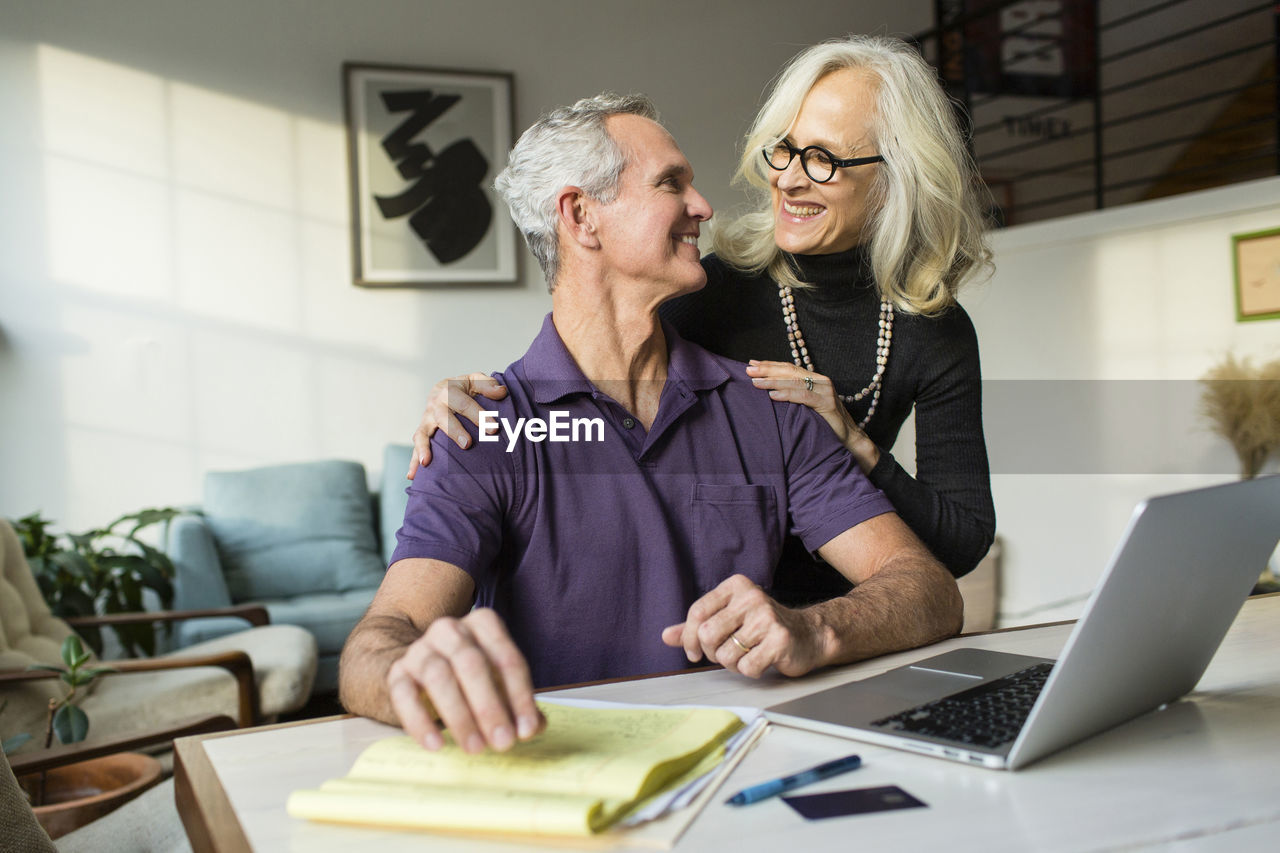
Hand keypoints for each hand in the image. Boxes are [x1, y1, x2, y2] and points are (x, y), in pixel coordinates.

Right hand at [386, 608, 544, 752]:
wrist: (417, 669)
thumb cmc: (467, 676)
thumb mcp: (497, 682)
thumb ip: (518, 702)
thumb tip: (534, 726)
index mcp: (483, 624)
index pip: (507, 659)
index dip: (520, 697)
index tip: (527, 730)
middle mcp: (450, 630)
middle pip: (472, 664)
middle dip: (490, 706)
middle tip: (502, 742)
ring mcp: (420, 649)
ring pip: (438, 677)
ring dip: (460, 716)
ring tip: (475, 747)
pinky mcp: (397, 672)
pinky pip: (404, 695)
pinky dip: (420, 722)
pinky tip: (436, 744)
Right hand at [408, 373, 507, 478]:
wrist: (443, 390)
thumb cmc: (464, 389)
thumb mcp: (475, 381)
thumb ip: (488, 385)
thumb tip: (501, 391)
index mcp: (449, 390)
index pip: (465, 403)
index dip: (479, 415)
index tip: (493, 429)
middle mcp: (435, 405)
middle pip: (443, 418)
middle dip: (454, 431)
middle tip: (467, 444)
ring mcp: (426, 420)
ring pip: (422, 433)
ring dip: (423, 448)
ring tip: (426, 462)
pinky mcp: (422, 432)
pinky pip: (416, 447)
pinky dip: (413, 462)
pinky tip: (412, 475)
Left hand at [660, 575, 825, 677]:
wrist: (807, 635)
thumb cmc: (761, 628)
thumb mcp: (728, 619)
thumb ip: (696, 626)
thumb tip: (666, 636)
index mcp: (735, 586)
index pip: (697, 612)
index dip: (689, 637)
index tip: (693, 652)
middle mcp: (751, 597)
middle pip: (707, 634)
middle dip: (711, 653)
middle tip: (725, 654)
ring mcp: (766, 617)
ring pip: (725, 655)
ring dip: (732, 664)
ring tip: (747, 655)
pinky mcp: (779, 639)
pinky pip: (746, 667)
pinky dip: (750, 671)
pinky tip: (762, 660)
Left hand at [745, 360, 878, 472]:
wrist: (849, 438)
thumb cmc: (825, 423)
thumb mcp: (807, 406)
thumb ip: (794, 396)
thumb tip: (770, 391)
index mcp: (815, 379)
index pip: (789, 368)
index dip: (770, 365)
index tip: (752, 364)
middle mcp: (821, 381)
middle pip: (790, 371)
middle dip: (768, 370)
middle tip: (749, 370)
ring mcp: (825, 391)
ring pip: (795, 382)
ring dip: (773, 381)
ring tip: (756, 382)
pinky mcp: (828, 403)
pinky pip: (804, 396)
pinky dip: (787, 395)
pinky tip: (773, 396)